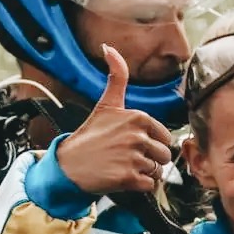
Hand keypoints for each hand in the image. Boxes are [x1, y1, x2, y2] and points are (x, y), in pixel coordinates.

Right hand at [55, 44, 172, 194]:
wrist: (69, 165)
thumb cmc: (90, 136)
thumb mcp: (106, 104)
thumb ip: (117, 76)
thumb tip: (109, 47)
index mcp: (138, 116)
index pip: (165, 136)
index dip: (151, 143)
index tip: (132, 144)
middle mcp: (137, 135)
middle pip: (164, 154)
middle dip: (150, 159)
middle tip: (128, 158)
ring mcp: (132, 157)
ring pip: (158, 170)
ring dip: (145, 173)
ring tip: (125, 167)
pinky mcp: (127, 178)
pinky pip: (150, 185)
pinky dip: (140, 186)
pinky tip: (123, 178)